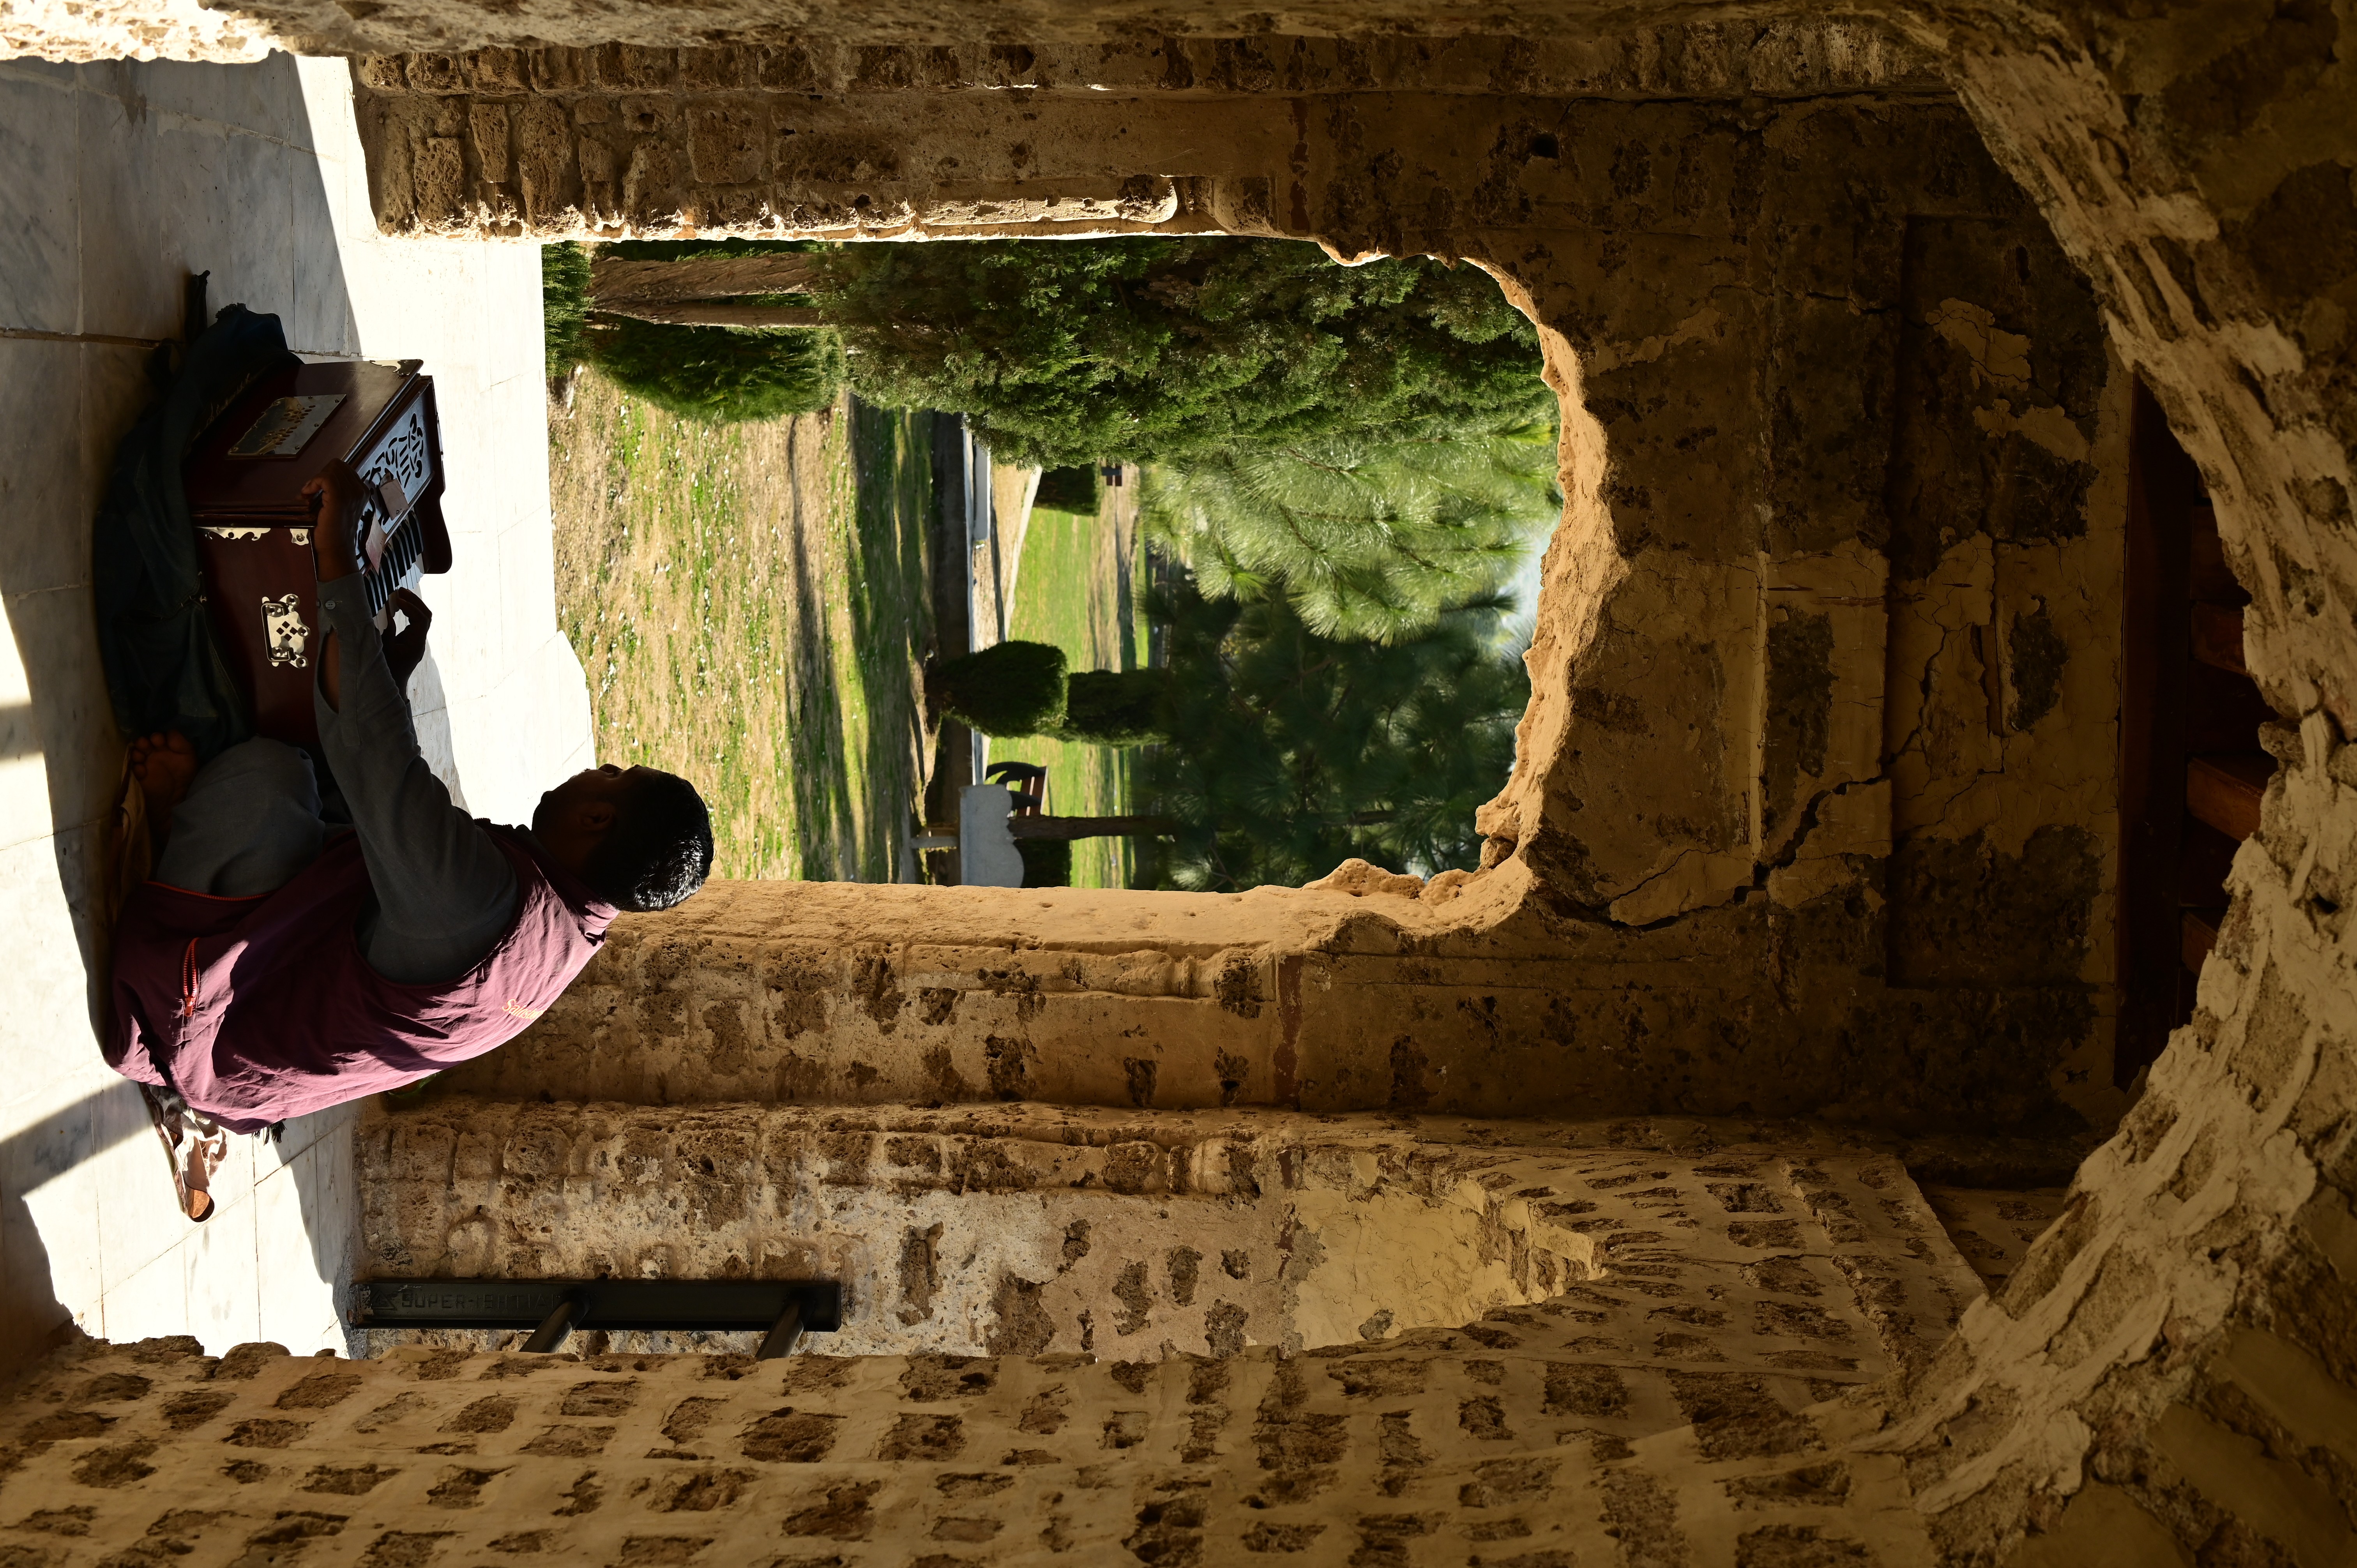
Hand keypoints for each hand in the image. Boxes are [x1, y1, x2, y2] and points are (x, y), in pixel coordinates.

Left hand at [300, 459, 366, 579]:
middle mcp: (360, 490)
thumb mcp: (339, 507)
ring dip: (315, 479)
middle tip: (312, 491)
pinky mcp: (339, 498)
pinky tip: (307, 494)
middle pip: (337, 465)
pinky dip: (313, 483)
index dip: (327, 475)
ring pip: (331, 469)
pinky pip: (325, 478)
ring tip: (309, 494)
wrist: (336, 550)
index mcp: (362, 491)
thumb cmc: (334, 532)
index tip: (317, 490)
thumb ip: (336, 492)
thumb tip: (318, 481)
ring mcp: (351, 494)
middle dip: (321, 475)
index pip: (343, 468)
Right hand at [384, 588, 432, 685]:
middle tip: (400, 591)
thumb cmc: (386, 670)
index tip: (397, 598)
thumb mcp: (383, 650)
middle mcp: (419, 641)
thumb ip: (387, 632)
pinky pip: (415, 623)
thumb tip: (388, 615)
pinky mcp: (412, 642)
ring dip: (413, 605)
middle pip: (426, 616)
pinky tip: (398, 606)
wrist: (391, 686)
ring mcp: (417, 641)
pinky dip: (409, 613)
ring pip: (422, 619)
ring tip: (399, 595)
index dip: (411, 606)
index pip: (421, 619)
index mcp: (415, 643)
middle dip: (415, 602)